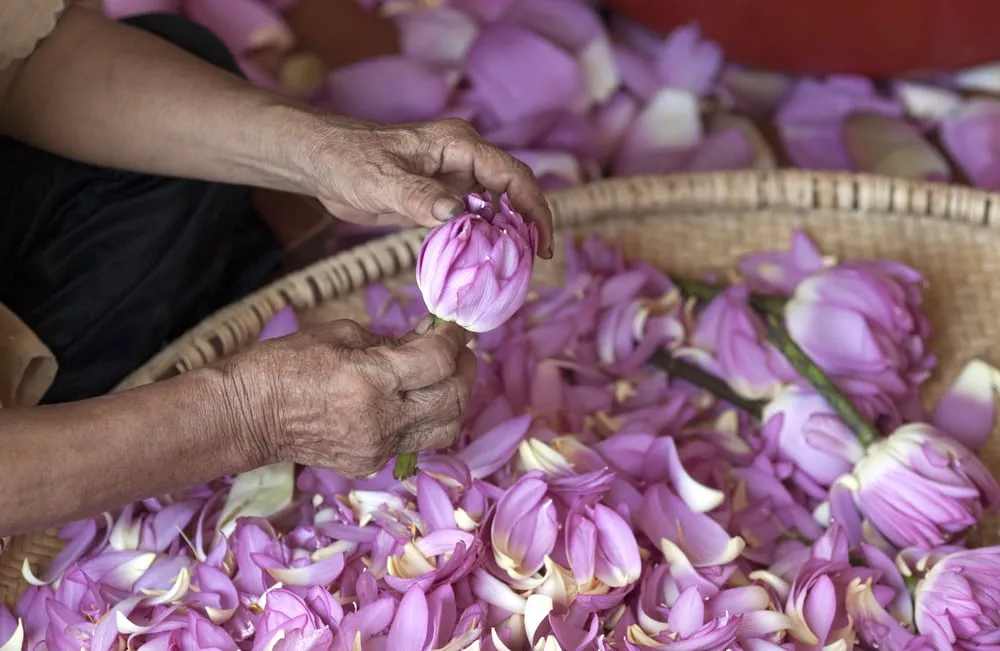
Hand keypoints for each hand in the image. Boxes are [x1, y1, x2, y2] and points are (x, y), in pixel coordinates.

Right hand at [223, 318, 476, 477]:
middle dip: (464, 370)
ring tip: (443, 376)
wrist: (247, 415)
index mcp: (371, 380)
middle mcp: (382, 421)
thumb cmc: (286, 364)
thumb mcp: (342, 334)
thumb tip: (430, 341)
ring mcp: (378, 448)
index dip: (454, 340)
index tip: (454, 328)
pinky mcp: (371, 464)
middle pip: (454, 399)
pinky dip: (427, 418)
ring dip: (454, 399)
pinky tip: (414, 399)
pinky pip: (418, 442)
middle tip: (458, 351)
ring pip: (446, 429)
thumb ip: (393, 341)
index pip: (438, 362)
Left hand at [303, 116, 554, 258]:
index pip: (513, 175)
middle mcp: (464, 159)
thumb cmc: (348, 161)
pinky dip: (483, 240)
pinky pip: (473, 219)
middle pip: (514, 191)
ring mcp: (453, 179)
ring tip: (515, 268)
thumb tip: (457, 214)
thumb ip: (419, 196)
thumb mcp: (382, 181)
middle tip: (533, 263)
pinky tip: (483, 264)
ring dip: (507, 235)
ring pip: (496, 207)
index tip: (541, 243)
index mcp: (459, 145)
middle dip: (528, 225)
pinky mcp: (440, 198)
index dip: (534, 208)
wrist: (321, 163)